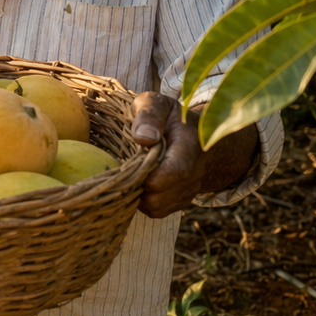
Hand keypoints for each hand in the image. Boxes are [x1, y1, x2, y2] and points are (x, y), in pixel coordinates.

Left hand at [129, 92, 204, 217]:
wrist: (194, 134)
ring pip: (160, 207)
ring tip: (127, 179)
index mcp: (189, 144)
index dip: (155, 177)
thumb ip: (149, 114)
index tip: (135, 173)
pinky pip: (159, 212)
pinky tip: (135, 186)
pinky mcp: (180, 199)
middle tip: (120, 175)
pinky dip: (143, 204)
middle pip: (165, 194)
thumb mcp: (158, 104)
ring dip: (138, 198)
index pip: (178, 169)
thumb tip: (143, 138)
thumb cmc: (168, 116)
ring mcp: (189, 188)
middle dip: (139, 190)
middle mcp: (195, 170)